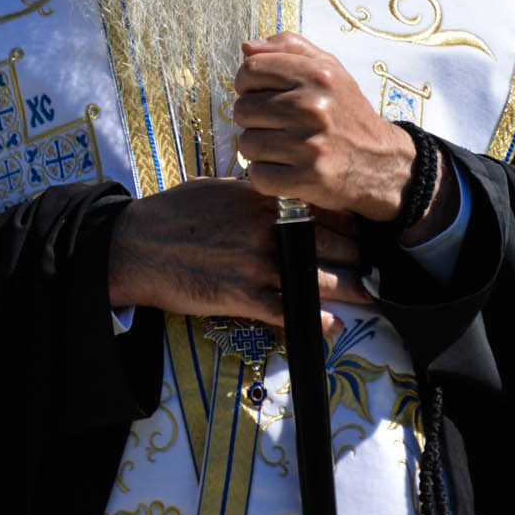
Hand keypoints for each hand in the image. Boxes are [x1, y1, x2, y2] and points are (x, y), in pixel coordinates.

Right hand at [107, 177, 369, 328]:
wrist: (136, 245)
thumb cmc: (171, 215)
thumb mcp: (214, 189)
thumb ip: (250, 194)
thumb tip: (272, 194)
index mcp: (260, 200)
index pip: (319, 207)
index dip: (348, 220)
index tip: (364, 229)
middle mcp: (265, 229)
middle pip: (329, 243)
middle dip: (358, 256)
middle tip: (377, 265)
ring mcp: (255, 263)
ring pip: (316, 278)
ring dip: (349, 290)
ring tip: (370, 296)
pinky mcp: (241, 296)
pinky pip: (288, 311)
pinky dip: (315, 320)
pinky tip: (334, 325)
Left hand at [230, 32, 415, 222]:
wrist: (381, 163)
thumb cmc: (346, 112)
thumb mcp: (329, 69)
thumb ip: (290, 47)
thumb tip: (247, 47)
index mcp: (317, 75)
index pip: (251, 70)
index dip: (246, 84)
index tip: (260, 94)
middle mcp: (313, 107)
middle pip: (243, 109)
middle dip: (253, 119)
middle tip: (277, 125)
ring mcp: (310, 145)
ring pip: (247, 143)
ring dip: (258, 149)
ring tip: (282, 147)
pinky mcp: (307, 178)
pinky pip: (258, 175)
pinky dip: (266, 175)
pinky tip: (285, 168)